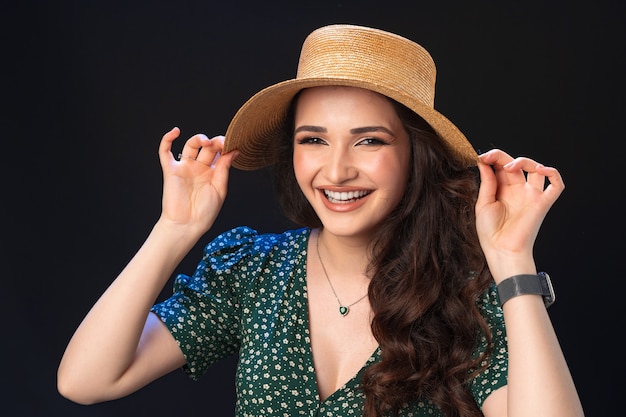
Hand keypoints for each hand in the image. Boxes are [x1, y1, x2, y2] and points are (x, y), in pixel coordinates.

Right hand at [157, 127, 237, 234]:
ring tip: (206, 141)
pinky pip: (165, 152)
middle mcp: (199, 167)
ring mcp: (185, 168)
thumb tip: (234, 151)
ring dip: (198, 139)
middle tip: (220, 143)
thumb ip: (224, 169)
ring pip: (190, 146)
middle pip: (207, 147)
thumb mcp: (220, 189)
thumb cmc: (205, 212)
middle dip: (214, 142)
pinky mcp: (171, 170)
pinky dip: (167, 140)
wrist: (187, 225)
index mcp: (213, 172)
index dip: (225, 146)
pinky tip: (175, 132)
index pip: (219, 153)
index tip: (232, 144)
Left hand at [475, 149, 563, 280]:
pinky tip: (542, 169)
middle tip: (490, 157)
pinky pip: (556, 186)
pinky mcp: (542, 204)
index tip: (481, 156)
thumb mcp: (483, 203)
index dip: (493, 158)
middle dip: (503, 157)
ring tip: (511, 167)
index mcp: (503, 190)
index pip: (502, 166)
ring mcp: (531, 196)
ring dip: (526, 161)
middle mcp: (518, 190)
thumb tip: (483, 161)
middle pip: (517, 165)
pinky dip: (554, 174)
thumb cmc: (490, 232)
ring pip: (537, 169)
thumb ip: (487, 182)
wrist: (501, 250)